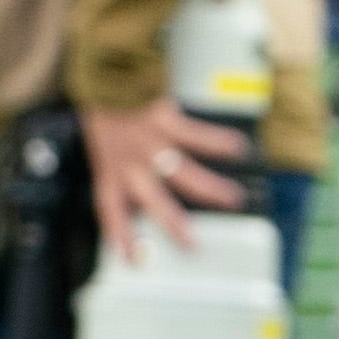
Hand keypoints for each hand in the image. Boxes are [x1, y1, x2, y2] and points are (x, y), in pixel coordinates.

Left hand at [80, 100, 249, 262]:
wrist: (100, 79)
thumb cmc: (110, 125)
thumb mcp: (107, 156)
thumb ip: (126, 182)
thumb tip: (160, 210)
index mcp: (111, 173)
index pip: (111, 209)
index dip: (121, 234)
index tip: (133, 260)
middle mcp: (128, 160)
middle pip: (150, 196)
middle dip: (171, 221)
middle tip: (192, 242)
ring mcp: (147, 139)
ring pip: (178, 167)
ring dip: (207, 186)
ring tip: (233, 198)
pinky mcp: (162, 116)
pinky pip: (194, 132)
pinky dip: (218, 141)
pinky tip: (239, 148)